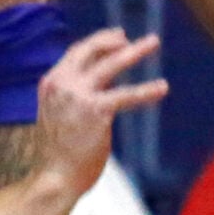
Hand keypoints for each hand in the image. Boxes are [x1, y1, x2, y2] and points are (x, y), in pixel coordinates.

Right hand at [29, 28, 168, 199]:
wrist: (54, 177)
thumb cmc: (58, 152)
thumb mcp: (59, 114)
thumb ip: (75, 95)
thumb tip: (105, 83)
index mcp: (51, 83)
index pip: (77, 53)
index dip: (99, 42)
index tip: (117, 37)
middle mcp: (62, 84)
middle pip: (92, 50)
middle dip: (115, 40)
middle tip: (134, 39)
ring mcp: (78, 96)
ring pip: (111, 64)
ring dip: (135, 51)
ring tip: (154, 42)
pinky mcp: (96, 111)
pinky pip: (126, 95)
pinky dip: (147, 90)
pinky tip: (162, 87)